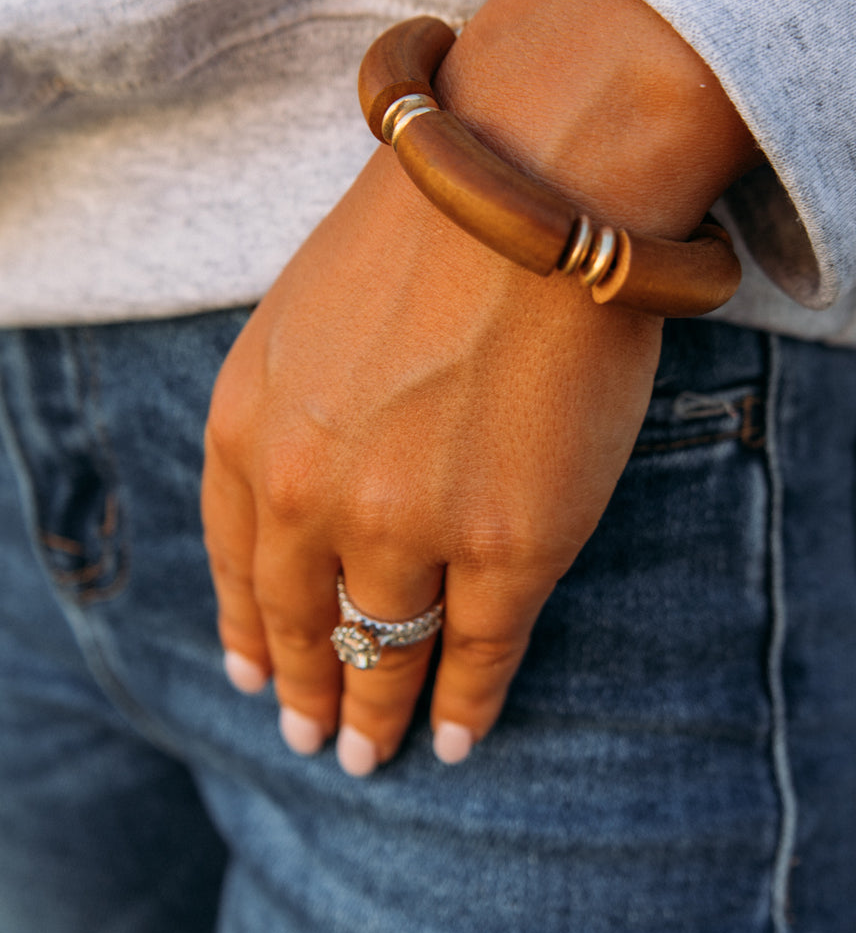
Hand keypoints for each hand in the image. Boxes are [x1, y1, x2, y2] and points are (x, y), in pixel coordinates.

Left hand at [201, 0, 757, 773]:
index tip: (256, 673)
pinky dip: (468, 708)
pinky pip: (480, 655)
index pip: (237, 563)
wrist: (540, 179)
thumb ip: (289, 414)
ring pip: (385, 653)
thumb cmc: (434, 227)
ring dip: (378, 714)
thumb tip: (303, 498)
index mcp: (250, 428)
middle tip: (312, 734)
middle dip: (306, 687)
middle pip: (303, 623)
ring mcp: (410, 527)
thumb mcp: (302, 315)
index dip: (249, 629)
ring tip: (375, 753)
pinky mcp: (511, 548)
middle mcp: (312, 494)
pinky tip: (461, 738)